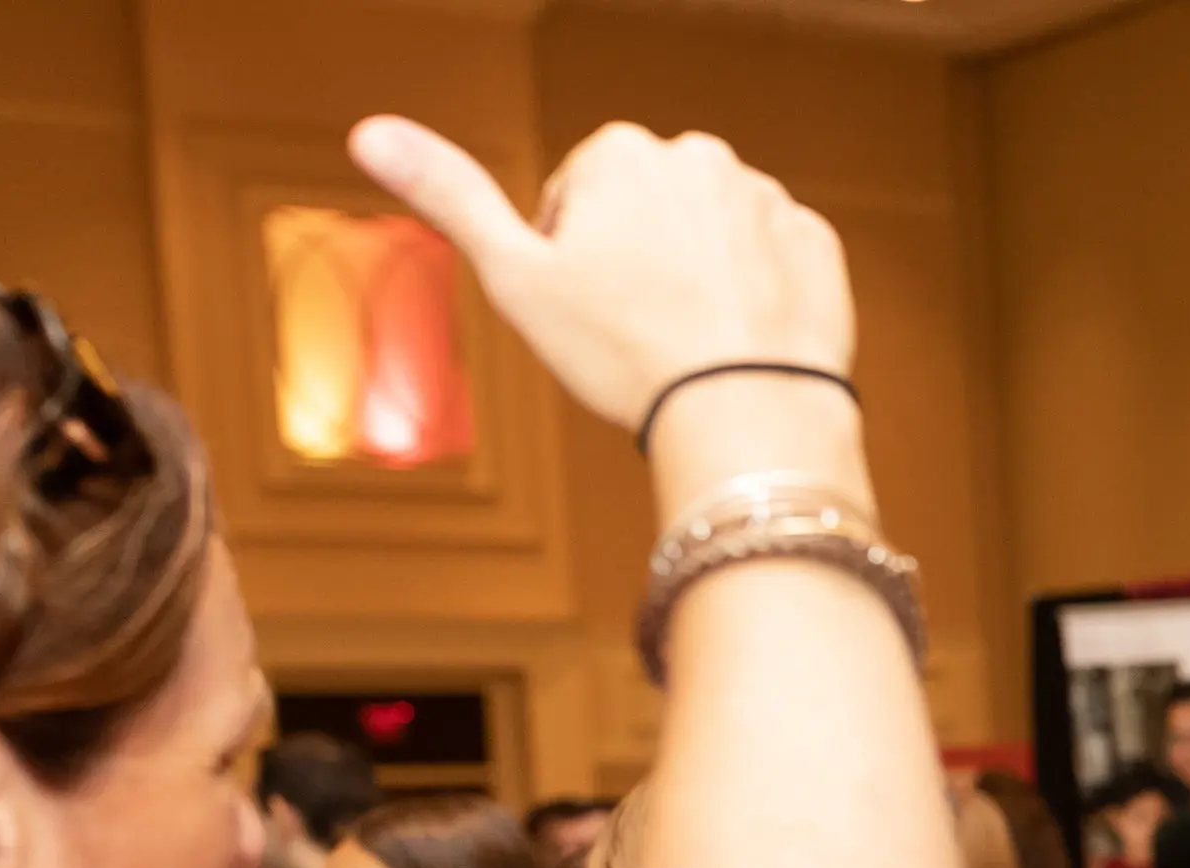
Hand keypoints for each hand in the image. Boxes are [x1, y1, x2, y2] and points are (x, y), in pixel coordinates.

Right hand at [349, 116, 852, 435]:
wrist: (744, 413)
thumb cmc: (625, 353)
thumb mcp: (515, 276)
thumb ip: (448, 195)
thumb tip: (370, 132)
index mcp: (622, 151)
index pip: (580, 198)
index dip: (573, 263)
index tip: (588, 312)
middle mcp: (702, 157)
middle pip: (651, 213)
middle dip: (640, 262)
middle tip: (638, 333)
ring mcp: (767, 200)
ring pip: (714, 240)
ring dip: (701, 279)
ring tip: (692, 342)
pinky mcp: (819, 247)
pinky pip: (775, 266)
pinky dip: (759, 299)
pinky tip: (742, 341)